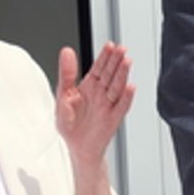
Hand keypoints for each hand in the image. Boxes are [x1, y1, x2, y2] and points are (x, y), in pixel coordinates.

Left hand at [55, 43, 135, 168]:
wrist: (78, 149)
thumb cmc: (70, 125)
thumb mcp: (62, 95)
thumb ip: (66, 74)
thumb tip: (66, 52)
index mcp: (88, 87)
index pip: (99, 68)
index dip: (104, 56)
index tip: (110, 45)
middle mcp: (100, 94)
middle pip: (110, 74)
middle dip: (116, 61)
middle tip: (122, 49)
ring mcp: (108, 106)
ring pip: (117, 87)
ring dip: (122, 75)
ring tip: (127, 62)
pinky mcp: (113, 119)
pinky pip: (121, 107)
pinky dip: (126, 98)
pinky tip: (130, 88)